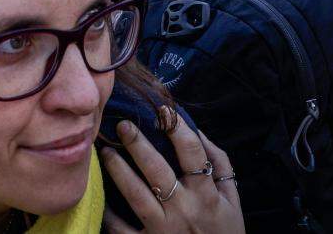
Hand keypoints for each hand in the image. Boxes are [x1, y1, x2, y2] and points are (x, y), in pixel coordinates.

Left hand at [102, 115, 242, 232]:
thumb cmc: (224, 233)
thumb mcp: (233, 201)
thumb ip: (221, 165)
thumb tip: (201, 132)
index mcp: (206, 196)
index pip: (192, 154)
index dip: (178, 128)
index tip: (164, 111)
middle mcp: (183, 210)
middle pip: (157, 171)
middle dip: (138, 145)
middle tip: (123, 125)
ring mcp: (162, 229)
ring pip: (135, 194)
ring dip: (118, 170)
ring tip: (105, 152)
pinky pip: (121, 229)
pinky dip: (108, 213)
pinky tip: (99, 192)